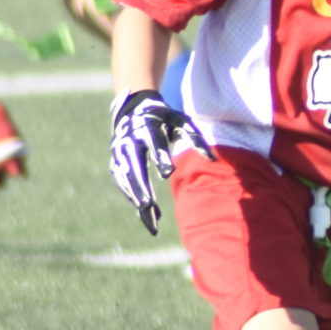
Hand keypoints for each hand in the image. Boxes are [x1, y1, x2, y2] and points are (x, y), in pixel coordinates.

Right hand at [109, 89, 210, 234]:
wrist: (134, 110)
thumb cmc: (164, 119)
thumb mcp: (181, 122)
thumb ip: (196, 138)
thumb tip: (214, 160)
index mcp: (147, 127)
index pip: (153, 142)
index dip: (160, 157)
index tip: (168, 172)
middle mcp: (129, 140)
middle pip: (133, 164)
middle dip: (140, 185)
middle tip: (148, 204)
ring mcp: (119, 152)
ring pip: (126, 178)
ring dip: (136, 198)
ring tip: (150, 219)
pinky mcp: (116, 162)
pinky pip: (124, 183)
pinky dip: (134, 198)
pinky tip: (148, 215)